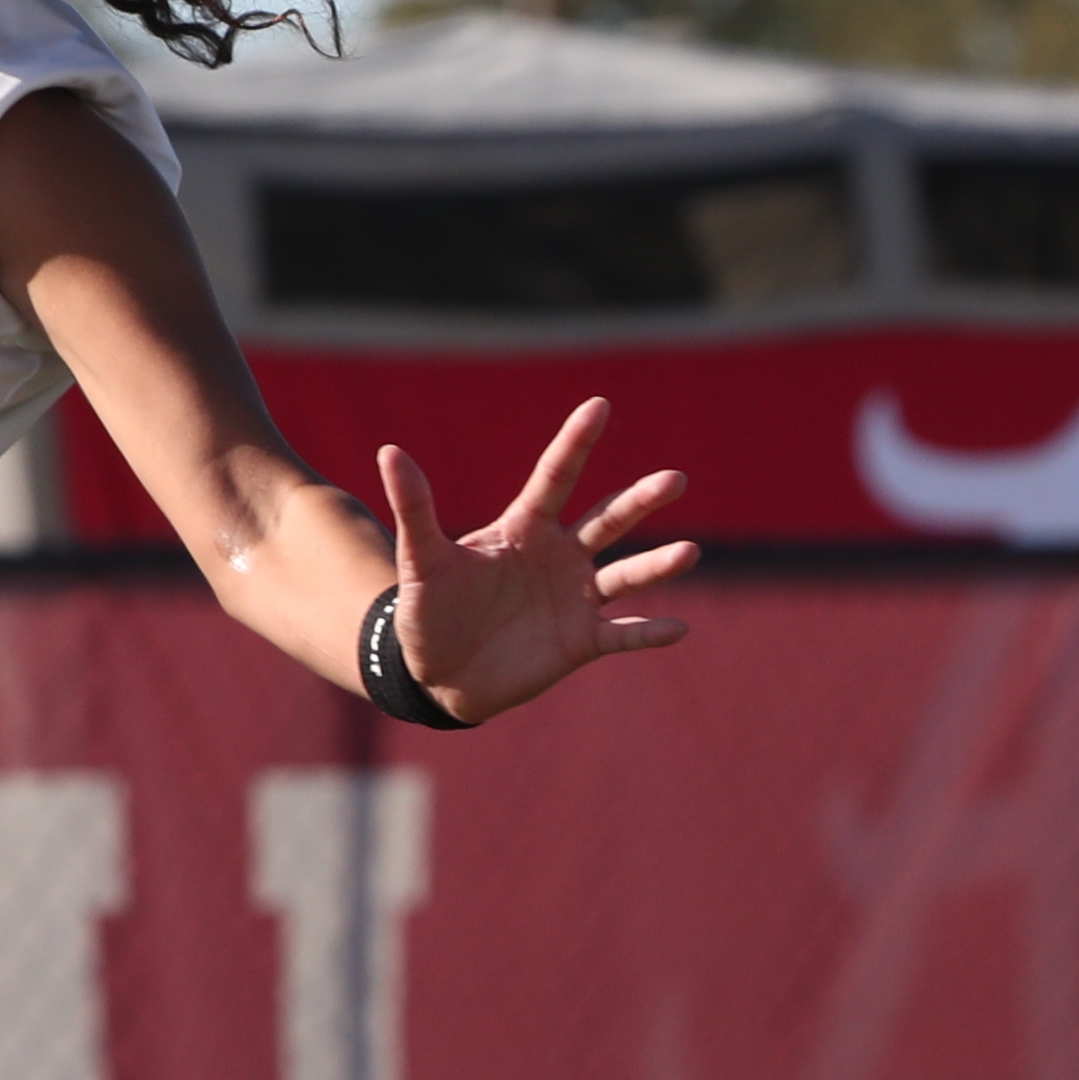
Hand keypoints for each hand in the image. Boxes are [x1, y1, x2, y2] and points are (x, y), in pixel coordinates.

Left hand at [377, 399, 696, 720]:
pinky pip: (622, 635)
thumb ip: (414, 509)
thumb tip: (389, 451)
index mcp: (523, 528)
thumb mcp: (421, 560)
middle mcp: (559, 556)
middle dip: (640, 501)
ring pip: (625, 575)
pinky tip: (677, 629)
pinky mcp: (581, 642)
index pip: (555, 476)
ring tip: (689, 553)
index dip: (576, 442)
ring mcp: (574, 598)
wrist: (435, 674)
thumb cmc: (428, 611)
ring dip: (657, 566)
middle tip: (675, 479)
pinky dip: (647, 634)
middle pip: (606, 520)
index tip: (599, 405)